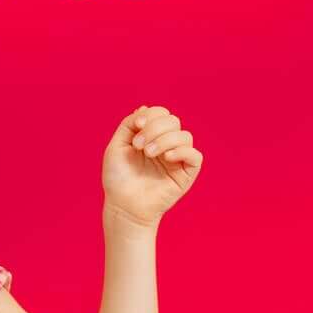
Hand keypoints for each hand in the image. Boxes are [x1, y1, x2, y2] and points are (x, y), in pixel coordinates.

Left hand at [102, 105, 203, 225]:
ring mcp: (177, 159)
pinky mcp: (186, 174)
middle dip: (154, 128)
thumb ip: (129, 124)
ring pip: (185, 136)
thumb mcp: (117, 145)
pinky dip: (182, 151)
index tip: (137, 126)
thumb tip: (145, 108)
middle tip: (138, 146)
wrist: (122, 205)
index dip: (151, 115)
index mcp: (151, 136)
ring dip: (164, 140)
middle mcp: (166, 145)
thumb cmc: (118, 178)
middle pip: (173, 121)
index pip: (161, 114)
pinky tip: (166, 157)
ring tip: (148, 153)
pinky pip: (195, 156)